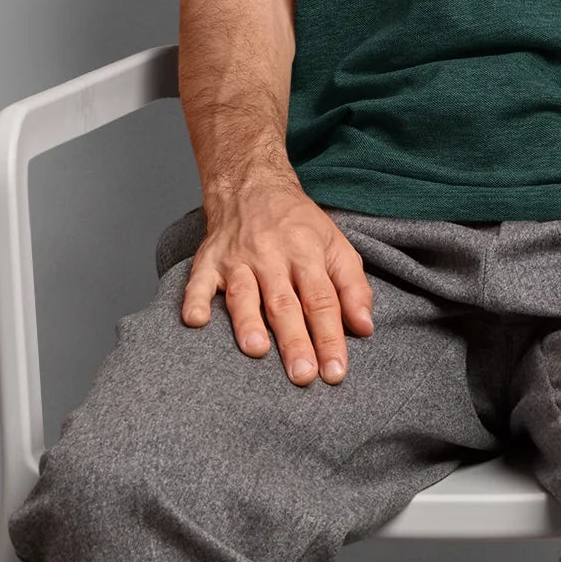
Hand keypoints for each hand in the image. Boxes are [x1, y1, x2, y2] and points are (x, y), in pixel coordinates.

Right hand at [180, 172, 374, 385]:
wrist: (253, 185)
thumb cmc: (299, 225)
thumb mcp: (336, 245)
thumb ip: (353, 287)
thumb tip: (365, 328)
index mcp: (307, 254)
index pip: (322, 301)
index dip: (330, 337)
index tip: (336, 372)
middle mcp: (273, 256)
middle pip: (285, 303)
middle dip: (295, 341)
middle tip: (303, 376)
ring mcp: (239, 259)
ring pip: (245, 294)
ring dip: (249, 322)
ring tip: (257, 351)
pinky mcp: (209, 261)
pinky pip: (199, 281)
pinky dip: (195, 300)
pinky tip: (195, 321)